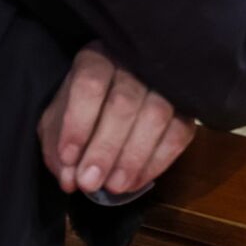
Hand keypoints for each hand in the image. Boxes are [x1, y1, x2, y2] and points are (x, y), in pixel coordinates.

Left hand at [38, 43, 195, 195]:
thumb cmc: (86, 108)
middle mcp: (134, 63)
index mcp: (98, 59)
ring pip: (157, 114)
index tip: (68, 158)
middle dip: (106, 147)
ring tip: (115, 185)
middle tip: (90, 182)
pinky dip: (159, 161)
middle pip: (124, 103)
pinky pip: (180, 132)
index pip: (90, 84)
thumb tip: (71, 179)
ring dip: (134, 156)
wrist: (118, 94)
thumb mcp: (59, 121)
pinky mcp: (188, 104)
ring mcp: (166, 81)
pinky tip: (137, 181)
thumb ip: (58, 148)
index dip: (79, 122)